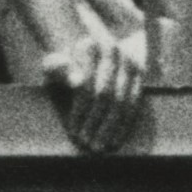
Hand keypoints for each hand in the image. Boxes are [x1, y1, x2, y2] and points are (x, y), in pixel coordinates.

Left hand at [38, 21, 146, 154]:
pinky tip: (115, 139)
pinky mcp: (139, 72)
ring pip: (123, 100)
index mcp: (90, 45)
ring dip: (111, 127)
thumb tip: (76, 81)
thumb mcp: (52, 63)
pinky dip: (125, 123)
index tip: (73, 131)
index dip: (81, 112)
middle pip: (106, 94)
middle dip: (95, 122)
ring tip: (99, 146)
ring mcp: (129, 61)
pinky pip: (135, 102)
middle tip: (86, 143)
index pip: (87, 85)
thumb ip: (57, 68)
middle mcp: (114, 51)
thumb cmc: (62, 61)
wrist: (82, 47)